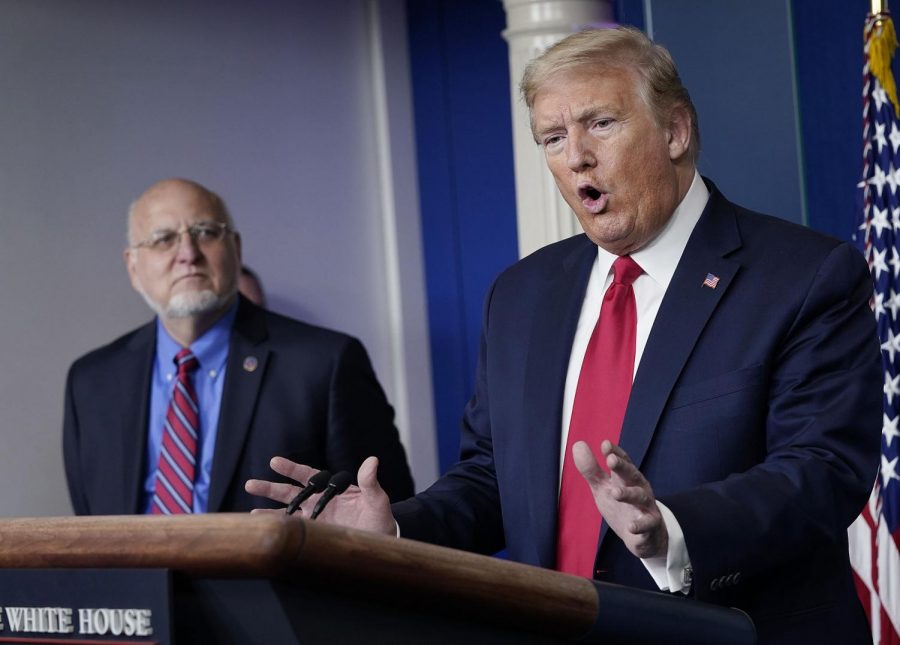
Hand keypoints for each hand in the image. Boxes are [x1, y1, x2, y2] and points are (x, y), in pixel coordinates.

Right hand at [244, 456, 396, 535]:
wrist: (382, 543)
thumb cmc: (380, 519)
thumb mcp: (378, 500)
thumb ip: (371, 482)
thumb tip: (372, 460)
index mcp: (332, 490)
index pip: (308, 476)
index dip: (291, 469)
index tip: (274, 462)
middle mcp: (320, 502)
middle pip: (291, 493)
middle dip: (270, 489)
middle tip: (250, 484)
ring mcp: (315, 520)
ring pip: (288, 512)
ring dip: (270, 511)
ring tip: (251, 514)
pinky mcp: (314, 535)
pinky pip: (293, 531)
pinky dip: (280, 529)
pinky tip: (265, 530)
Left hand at [573, 440, 667, 558]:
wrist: (644, 535)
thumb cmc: (621, 506)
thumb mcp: (603, 487)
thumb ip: (591, 469)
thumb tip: (577, 444)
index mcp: (626, 477)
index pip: (623, 461)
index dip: (615, 452)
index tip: (605, 444)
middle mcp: (639, 488)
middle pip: (632, 474)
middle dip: (622, 467)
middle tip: (610, 460)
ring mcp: (646, 506)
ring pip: (640, 497)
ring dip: (628, 494)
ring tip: (615, 492)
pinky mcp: (650, 525)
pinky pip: (647, 524)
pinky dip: (640, 525)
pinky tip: (630, 527)